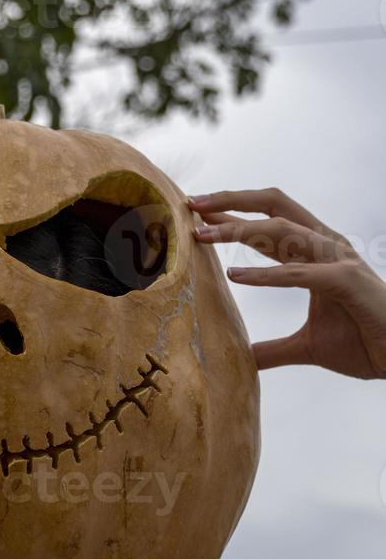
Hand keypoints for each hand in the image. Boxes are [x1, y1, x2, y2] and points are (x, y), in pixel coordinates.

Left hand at [187, 187, 385, 379]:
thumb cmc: (365, 343)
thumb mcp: (307, 347)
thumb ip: (273, 350)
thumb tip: (243, 358)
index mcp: (315, 251)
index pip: (268, 221)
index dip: (232, 212)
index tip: (196, 210)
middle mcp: (325, 245)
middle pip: (274, 205)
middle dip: (232, 200)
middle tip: (193, 203)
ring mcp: (338, 260)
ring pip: (282, 231)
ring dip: (239, 230)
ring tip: (202, 235)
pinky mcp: (347, 282)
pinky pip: (300, 272)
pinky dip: (267, 273)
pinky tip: (235, 275)